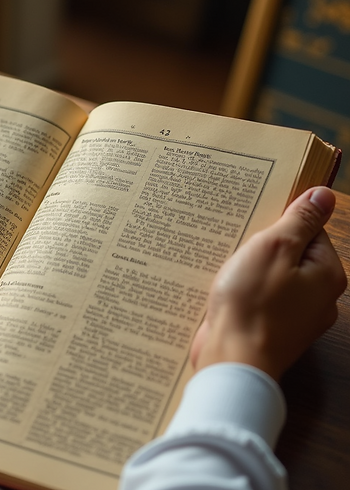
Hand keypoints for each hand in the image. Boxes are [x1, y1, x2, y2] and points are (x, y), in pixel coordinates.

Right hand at [190, 186, 345, 379]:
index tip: (256, 229)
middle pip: (291, 257)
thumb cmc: (252, 304)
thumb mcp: (274, 247)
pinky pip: (262, 302)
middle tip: (238, 250)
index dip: (280, 226)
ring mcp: (297, 319)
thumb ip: (300, 220)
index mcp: (327, 274)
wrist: (233, 360)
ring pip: (274, 281)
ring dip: (250, 274)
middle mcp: (319, 298)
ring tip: (228, 274)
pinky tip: (227, 296)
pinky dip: (246, 296)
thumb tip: (324, 195)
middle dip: (262, 251)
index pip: (311, 232)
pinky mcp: (272, 332)